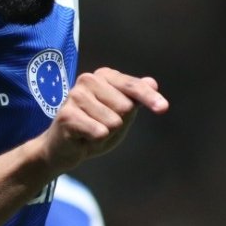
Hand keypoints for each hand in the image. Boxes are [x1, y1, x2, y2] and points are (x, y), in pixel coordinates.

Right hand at [40, 67, 168, 172]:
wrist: (62, 149)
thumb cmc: (94, 128)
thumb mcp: (121, 114)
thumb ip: (135, 98)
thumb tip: (152, 82)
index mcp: (103, 76)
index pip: (134, 86)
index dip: (149, 98)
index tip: (163, 108)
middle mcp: (88, 80)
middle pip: (125, 107)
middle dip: (119, 123)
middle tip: (101, 126)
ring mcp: (75, 96)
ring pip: (113, 122)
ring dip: (105, 134)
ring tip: (91, 132)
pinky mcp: (67, 115)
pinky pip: (100, 133)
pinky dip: (95, 142)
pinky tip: (82, 138)